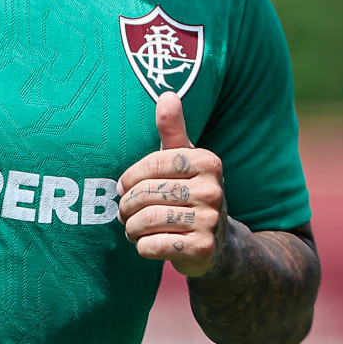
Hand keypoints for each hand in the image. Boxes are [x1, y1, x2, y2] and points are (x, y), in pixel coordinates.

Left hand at [117, 92, 233, 277]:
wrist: (218, 244)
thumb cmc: (190, 193)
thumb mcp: (185, 160)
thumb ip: (173, 130)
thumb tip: (167, 94)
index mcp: (209, 162)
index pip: (151, 165)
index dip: (130, 178)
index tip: (124, 186)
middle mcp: (214, 190)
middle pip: (146, 194)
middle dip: (127, 206)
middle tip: (125, 212)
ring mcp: (211, 221)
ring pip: (146, 221)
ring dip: (131, 228)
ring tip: (132, 227)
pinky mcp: (202, 249)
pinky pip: (153, 245)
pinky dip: (142, 246)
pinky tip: (147, 243)